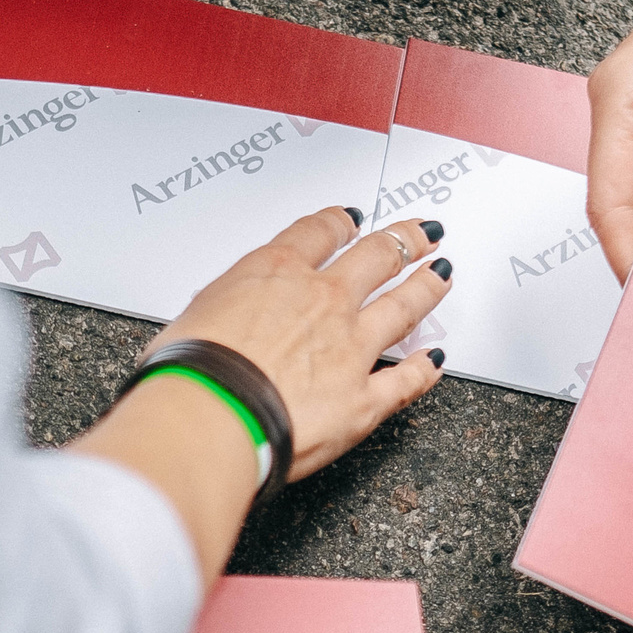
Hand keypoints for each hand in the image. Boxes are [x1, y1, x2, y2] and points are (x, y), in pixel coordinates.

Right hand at [153, 210, 450, 479]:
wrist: (212, 413)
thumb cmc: (192, 369)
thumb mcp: (191, 317)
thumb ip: (220, 311)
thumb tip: (215, 322)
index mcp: (277, 272)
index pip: (319, 233)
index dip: (341, 221)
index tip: (351, 218)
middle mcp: (324, 302)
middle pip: (376, 257)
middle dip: (403, 240)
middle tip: (420, 233)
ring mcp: (351, 348)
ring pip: (404, 306)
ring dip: (427, 287)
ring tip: (442, 274)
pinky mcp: (364, 399)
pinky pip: (406, 381)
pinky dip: (426, 369)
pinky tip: (437, 360)